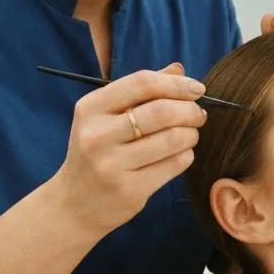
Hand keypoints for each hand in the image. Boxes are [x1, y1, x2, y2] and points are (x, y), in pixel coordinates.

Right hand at [52, 63, 207, 238]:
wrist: (74, 204)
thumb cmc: (96, 151)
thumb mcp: (106, 117)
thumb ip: (140, 91)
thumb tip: (179, 70)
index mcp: (90, 108)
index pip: (141, 83)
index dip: (175, 84)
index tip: (197, 89)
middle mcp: (97, 135)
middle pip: (161, 112)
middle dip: (189, 110)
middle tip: (198, 114)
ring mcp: (111, 165)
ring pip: (172, 139)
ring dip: (191, 133)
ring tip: (190, 134)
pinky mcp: (129, 191)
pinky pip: (173, 165)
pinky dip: (186, 155)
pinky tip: (181, 154)